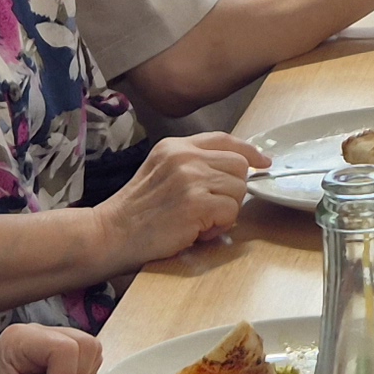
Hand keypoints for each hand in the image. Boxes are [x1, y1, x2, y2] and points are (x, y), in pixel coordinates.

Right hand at [95, 132, 268, 268]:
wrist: (110, 234)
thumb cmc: (135, 212)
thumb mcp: (160, 172)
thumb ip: (193, 165)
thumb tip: (236, 170)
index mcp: (175, 146)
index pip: (224, 139)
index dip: (249, 151)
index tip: (263, 162)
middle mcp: (184, 156)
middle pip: (239, 166)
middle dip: (233, 191)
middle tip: (210, 210)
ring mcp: (191, 178)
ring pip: (239, 190)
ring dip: (225, 211)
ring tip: (197, 222)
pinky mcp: (197, 203)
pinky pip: (231, 212)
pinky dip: (219, 226)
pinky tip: (195, 231)